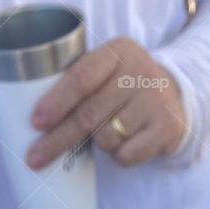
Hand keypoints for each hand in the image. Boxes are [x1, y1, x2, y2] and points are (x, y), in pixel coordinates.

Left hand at [26, 38, 185, 169]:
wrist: (173, 98)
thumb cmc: (124, 87)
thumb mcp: (106, 70)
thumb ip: (80, 82)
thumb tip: (38, 120)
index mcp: (119, 51)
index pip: (82, 78)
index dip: (57, 102)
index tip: (36, 123)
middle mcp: (139, 72)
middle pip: (88, 114)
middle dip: (59, 139)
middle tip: (35, 157)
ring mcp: (155, 100)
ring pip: (106, 138)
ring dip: (98, 144)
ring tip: (108, 131)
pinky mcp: (166, 128)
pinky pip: (127, 155)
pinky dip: (119, 156)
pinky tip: (126, 142)